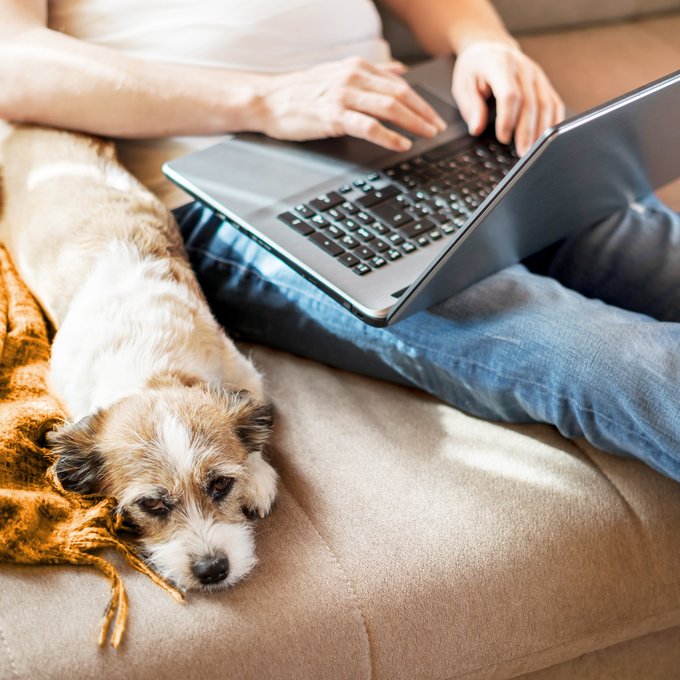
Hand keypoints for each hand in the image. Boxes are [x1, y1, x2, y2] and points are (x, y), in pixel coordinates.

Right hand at [254, 57, 446, 151]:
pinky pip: (369, 126)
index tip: (433, 115)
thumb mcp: (338, 74)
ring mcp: (343, 96)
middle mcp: (353, 77)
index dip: (420, 101)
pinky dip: (389, 135)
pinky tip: (401, 143)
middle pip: (399, 95)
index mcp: (356, 67)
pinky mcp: (334, 116)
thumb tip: (399, 71)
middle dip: (423, 113)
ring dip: (413, 123)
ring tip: (427, 135)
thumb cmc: (300, 92)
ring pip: (389, 108)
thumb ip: (371, 74)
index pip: (398, 84)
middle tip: (437, 128)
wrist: (268, 99)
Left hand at [452, 41, 564, 154]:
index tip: (503, 138)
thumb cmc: (475, 68)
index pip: (509, 94)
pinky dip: (553, 121)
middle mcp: (523, 68)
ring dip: (541, 130)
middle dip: (527, 131)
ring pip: (546, 104)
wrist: (490, 47)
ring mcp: (537, 75)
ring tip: (535, 151)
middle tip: (522, 154)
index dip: (508, 118)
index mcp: (500, 65)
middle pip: (530, 103)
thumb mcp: (463, 84)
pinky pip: (554, 102)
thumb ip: (471, 106)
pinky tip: (547, 137)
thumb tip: (476, 129)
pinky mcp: (544, 83)